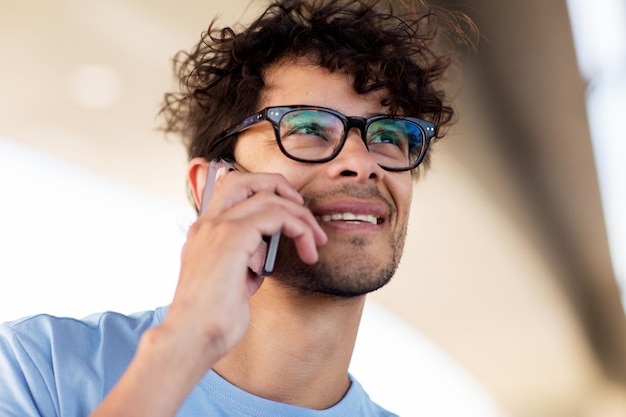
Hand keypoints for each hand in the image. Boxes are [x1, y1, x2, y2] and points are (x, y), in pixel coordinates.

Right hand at [91, 166, 325, 416]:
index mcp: (204, 231)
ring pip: (268, 196)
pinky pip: (276, 215)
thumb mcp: (234, 280)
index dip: (264, 192)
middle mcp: (208, 223)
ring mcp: (217, 227)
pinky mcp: (233, 237)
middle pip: (246, 178)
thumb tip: (267, 251)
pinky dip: (298, 228)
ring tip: (315, 242)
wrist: (193, 337)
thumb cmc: (213, 318)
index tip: (290, 216)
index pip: (232, 189)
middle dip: (281, 188)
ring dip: (301, 216)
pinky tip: (307, 250)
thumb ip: (247, 259)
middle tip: (304, 214)